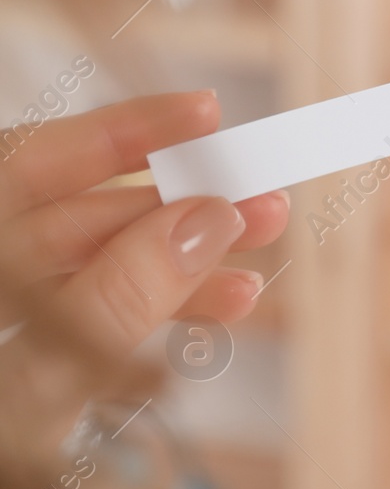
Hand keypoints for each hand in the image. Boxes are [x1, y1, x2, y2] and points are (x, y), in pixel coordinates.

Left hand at [0, 92, 288, 450]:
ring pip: (92, 277)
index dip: (127, 133)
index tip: (209, 116)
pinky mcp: (17, 368)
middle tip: (266, 206)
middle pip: (75, 218)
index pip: (35, 161)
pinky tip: (216, 319)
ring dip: (180, 274)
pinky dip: (152, 321)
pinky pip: (89, 326)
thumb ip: (123, 295)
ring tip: (258, 278)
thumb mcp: (39, 372)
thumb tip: (208, 219)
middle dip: (178, 211)